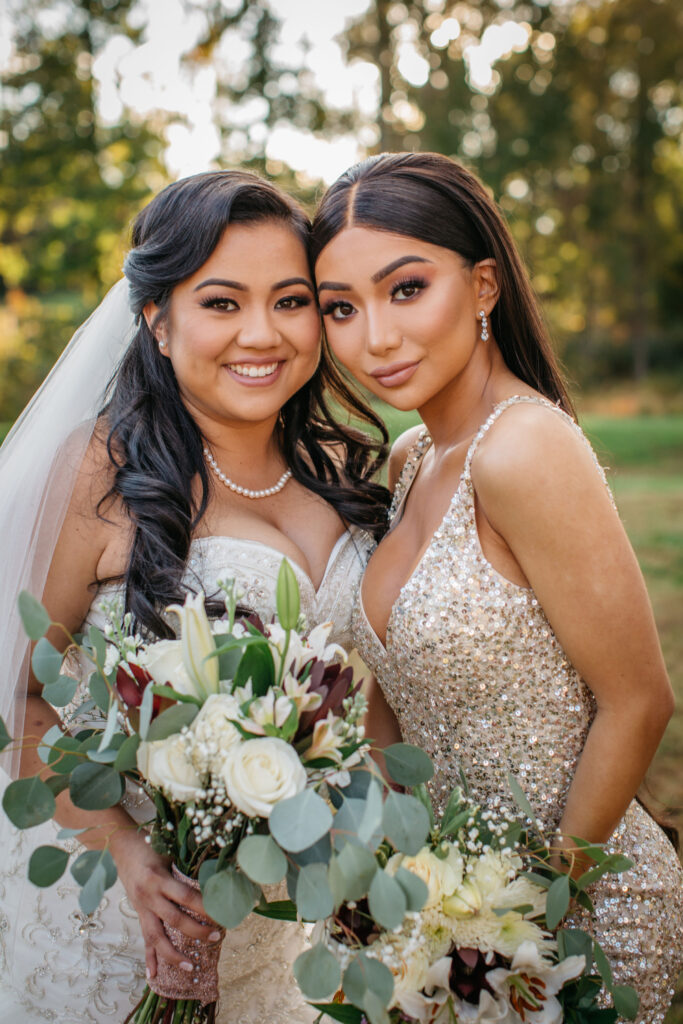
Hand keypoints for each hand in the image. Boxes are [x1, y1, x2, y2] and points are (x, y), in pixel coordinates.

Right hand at [111, 830, 222, 979]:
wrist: (121, 847)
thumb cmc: (150, 846)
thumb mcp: (169, 852)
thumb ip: (185, 868)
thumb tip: (215, 878)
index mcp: (159, 878)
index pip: (186, 897)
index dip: (204, 907)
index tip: (221, 914)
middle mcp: (149, 895)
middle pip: (174, 920)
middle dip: (196, 931)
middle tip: (215, 937)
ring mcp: (142, 907)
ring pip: (156, 937)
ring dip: (173, 955)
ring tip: (191, 968)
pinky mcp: (138, 913)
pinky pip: (144, 938)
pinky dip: (149, 957)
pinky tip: (153, 975)